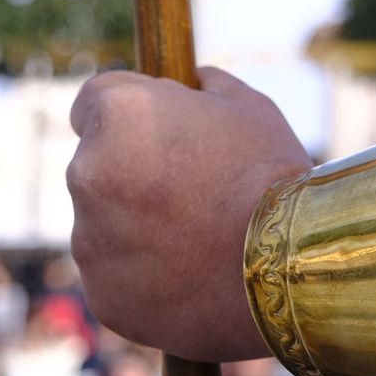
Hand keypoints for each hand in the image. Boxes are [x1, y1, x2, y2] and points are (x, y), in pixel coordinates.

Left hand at [68, 68, 311, 361]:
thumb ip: (206, 88)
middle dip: (130, 173)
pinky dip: (142, 275)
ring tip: (197, 240)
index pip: (92, 102)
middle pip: (96, 165)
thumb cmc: (271, 179)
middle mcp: (86, 172)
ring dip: (135, 226)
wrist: (288, 270)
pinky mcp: (101, 293)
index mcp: (118, 115)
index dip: (124, 115)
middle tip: (187, 192)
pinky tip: (190, 276)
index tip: (148, 131)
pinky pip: (116, 275)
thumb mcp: (249, 108)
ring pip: (103, 224)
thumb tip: (195, 82)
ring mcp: (88, 239)